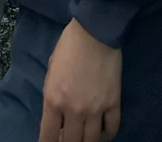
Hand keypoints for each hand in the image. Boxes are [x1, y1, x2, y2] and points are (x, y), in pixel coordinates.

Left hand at [39, 17, 121, 140]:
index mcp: (54, 101)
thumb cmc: (69, 45)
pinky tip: (103, 133)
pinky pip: (112, 128)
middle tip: (68, 139)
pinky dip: (108, 135)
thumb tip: (56, 113)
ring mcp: (95, 109)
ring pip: (92, 141)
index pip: (48, 137)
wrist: (95, 31)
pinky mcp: (113, 103)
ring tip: (85, 139)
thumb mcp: (51, 70)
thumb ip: (52, 93)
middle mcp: (73, 110)